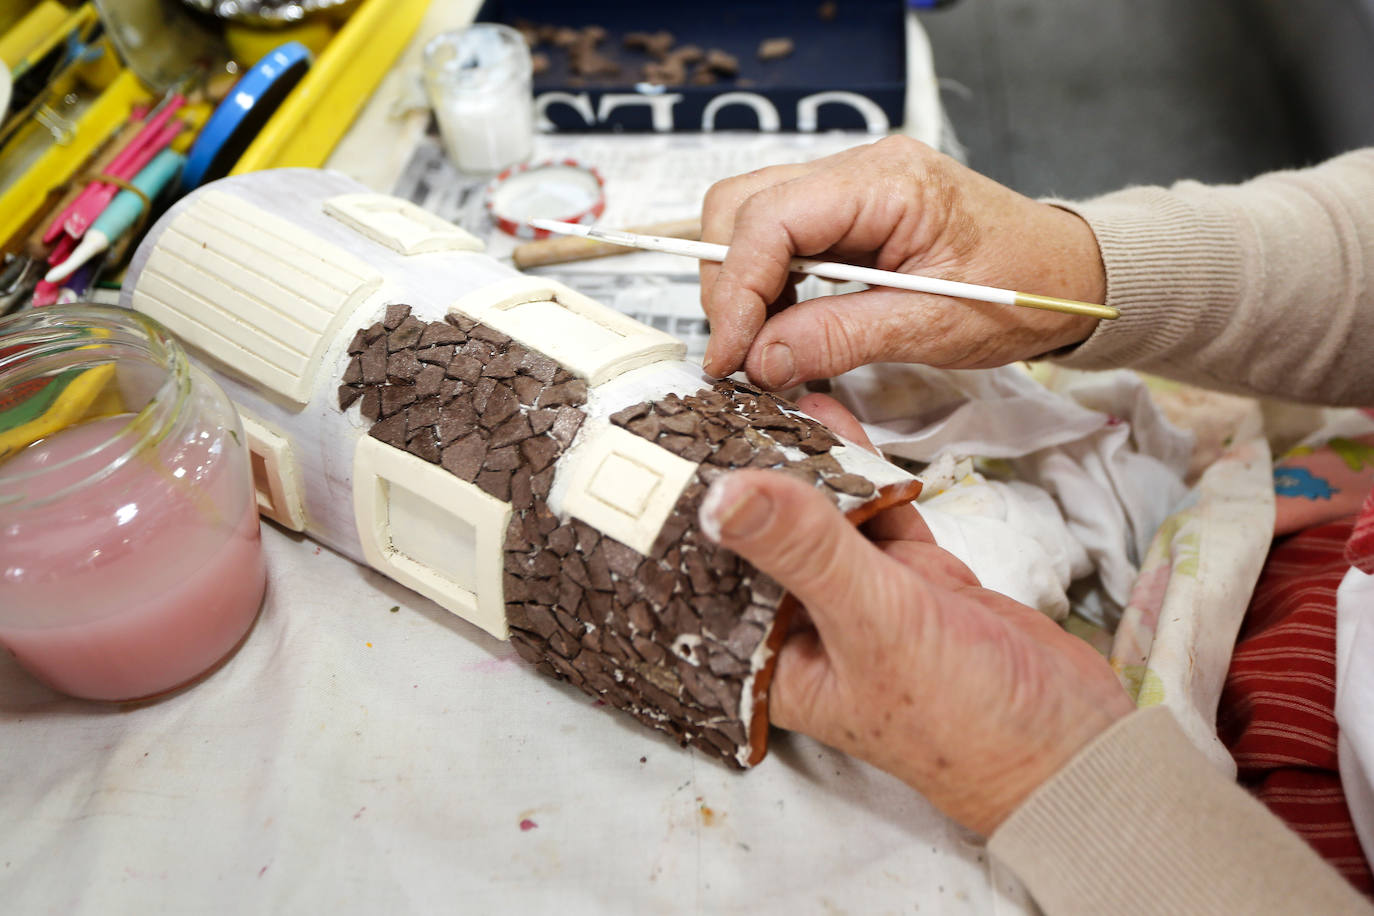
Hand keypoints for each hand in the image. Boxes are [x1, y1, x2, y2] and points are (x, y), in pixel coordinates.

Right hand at [698, 136, 1106, 386]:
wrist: (1066, 275)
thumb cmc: (1021, 290)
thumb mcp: (932, 326)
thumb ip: (840, 338)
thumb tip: (761, 360)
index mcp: (888, 183)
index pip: (772, 219)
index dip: (737, 290)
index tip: (729, 355)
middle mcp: (861, 168)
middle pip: (743, 205)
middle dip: (729, 283)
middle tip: (739, 354)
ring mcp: (851, 185)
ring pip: (751, 218)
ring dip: (744, 286)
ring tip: (763, 346)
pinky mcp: (848, 210)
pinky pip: (780, 237)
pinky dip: (768, 284)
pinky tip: (786, 325)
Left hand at [700, 394, 1132, 835]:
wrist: (1074, 740)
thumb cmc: (967, 721)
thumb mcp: (875, 624)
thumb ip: (806, 550)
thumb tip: (724, 494)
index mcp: (777, 661)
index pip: (708, 584)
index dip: (684, 523)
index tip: (659, 455)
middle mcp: (810, 628)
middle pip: (761, 540)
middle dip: (743, 478)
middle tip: (713, 407)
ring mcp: (864, 599)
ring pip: (819, 517)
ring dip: (802, 465)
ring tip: (769, 400)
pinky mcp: (913, 577)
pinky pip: (875, 510)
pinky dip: (862, 471)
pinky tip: (835, 424)